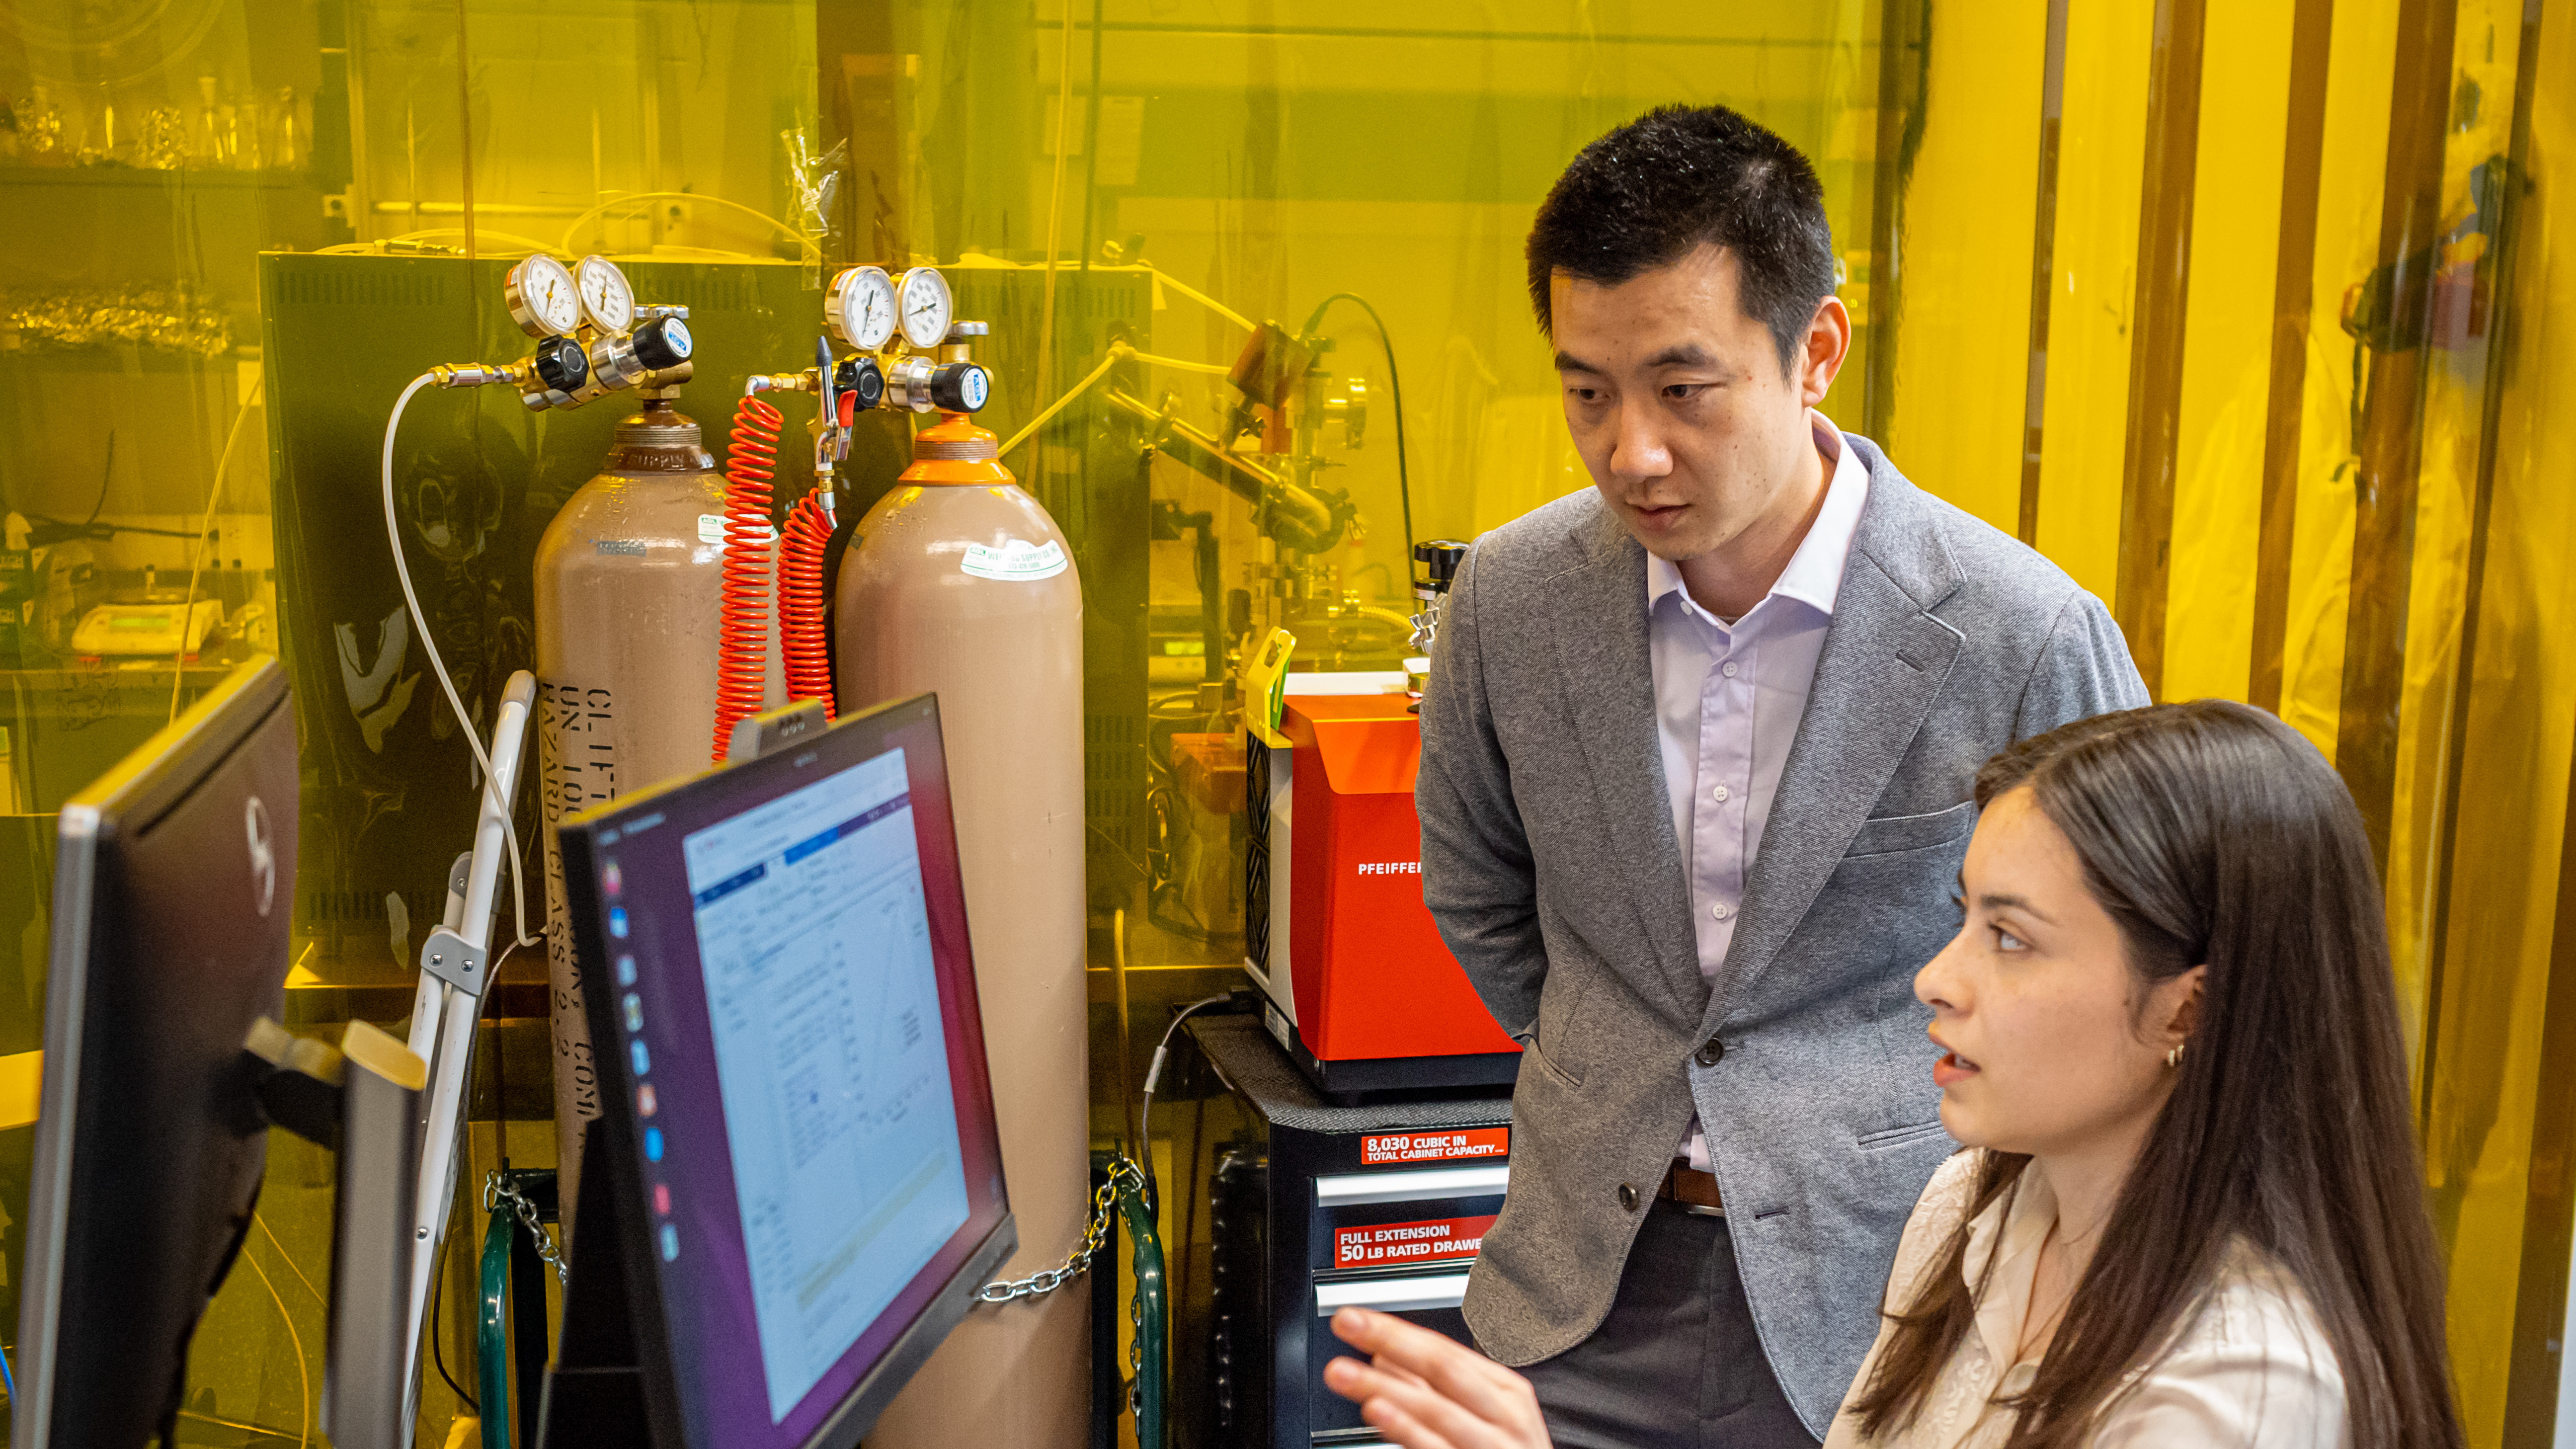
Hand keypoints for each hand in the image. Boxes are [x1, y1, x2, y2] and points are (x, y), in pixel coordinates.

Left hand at [1321, 1306, 1552, 1448]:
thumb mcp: (1481, 1418)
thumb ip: (1430, 1388)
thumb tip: (1384, 1353)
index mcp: (1505, 1393)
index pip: (1445, 1349)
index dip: (1395, 1329)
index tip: (1353, 1317)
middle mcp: (1504, 1417)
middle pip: (1444, 1369)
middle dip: (1391, 1341)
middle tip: (1347, 1324)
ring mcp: (1493, 1448)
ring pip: (1436, 1409)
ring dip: (1385, 1386)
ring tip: (1346, 1371)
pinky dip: (1406, 1430)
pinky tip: (1378, 1412)